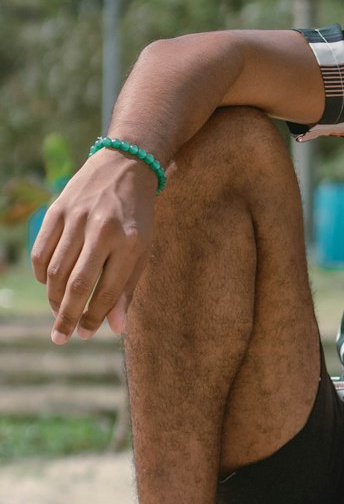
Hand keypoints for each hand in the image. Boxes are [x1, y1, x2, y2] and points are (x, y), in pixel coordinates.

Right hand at [31, 148, 157, 343]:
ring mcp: (77, 219)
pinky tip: (49, 285)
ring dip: (53, 298)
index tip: (86, 334)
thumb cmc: (136, 218)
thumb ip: (127, 289)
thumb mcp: (143, 250)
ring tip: (57, 313)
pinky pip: (41, 251)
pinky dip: (41, 274)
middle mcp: (103, 230)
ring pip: (56, 271)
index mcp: (130, 243)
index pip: (107, 291)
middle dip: (67, 316)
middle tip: (62, 337)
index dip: (94, 317)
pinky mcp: (58, 209)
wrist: (125, 167)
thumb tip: (114, 328)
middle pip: (78, 284)